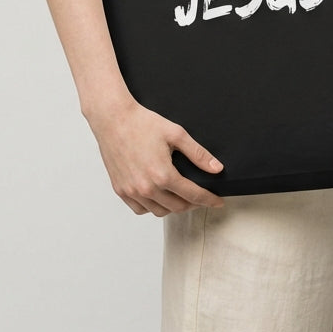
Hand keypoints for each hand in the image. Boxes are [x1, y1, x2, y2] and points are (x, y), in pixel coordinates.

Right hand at [84, 97, 225, 216]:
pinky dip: (153, 207)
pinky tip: (159, 197)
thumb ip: (198, 154)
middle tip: (201, 197)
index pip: (193, 195)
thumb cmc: (143, 123)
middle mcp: (146, 188)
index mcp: (163, 175)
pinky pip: (140, 209)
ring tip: (182, 196)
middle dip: (193, 204)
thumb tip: (217, 169)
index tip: (218, 202)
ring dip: (173, 207)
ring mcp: (131, 191)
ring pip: (159, 211)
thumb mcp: (176, 134)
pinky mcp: (120, 190)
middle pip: (178, 207)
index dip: (209, 200)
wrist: (114, 119)